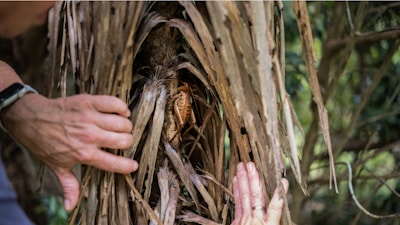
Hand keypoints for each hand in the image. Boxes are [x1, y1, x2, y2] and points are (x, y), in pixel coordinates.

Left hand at [0, 93, 137, 210]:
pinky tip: (121, 112)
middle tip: (121, 141)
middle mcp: (90, 136)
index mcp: (84, 154)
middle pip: (125, 140)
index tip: (133, 165)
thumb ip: (69, 186)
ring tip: (120, 127)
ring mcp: (90, 118)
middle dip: (127, 142)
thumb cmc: (44, 144)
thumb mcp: (57, 166)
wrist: (30, 119)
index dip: (128, 166)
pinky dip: (122, 107)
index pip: (115, 163)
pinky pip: (115, 103)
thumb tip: (71, 207)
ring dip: (125, 126)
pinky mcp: (89, 102)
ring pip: (123, 123)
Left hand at [231, 162, 288, 224]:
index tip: (284, 181)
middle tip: (250, 164)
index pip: (275, 207)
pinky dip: (236, 190)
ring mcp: (244, 220)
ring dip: (242, 180)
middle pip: (255, 197)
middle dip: (253, 179)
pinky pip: (236, 203)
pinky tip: (235, 181)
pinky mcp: (235, 222)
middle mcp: (255, 220)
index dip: (279, 193)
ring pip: (243, 197)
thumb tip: (276, 209)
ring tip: (241, 167)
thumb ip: (274, 220)